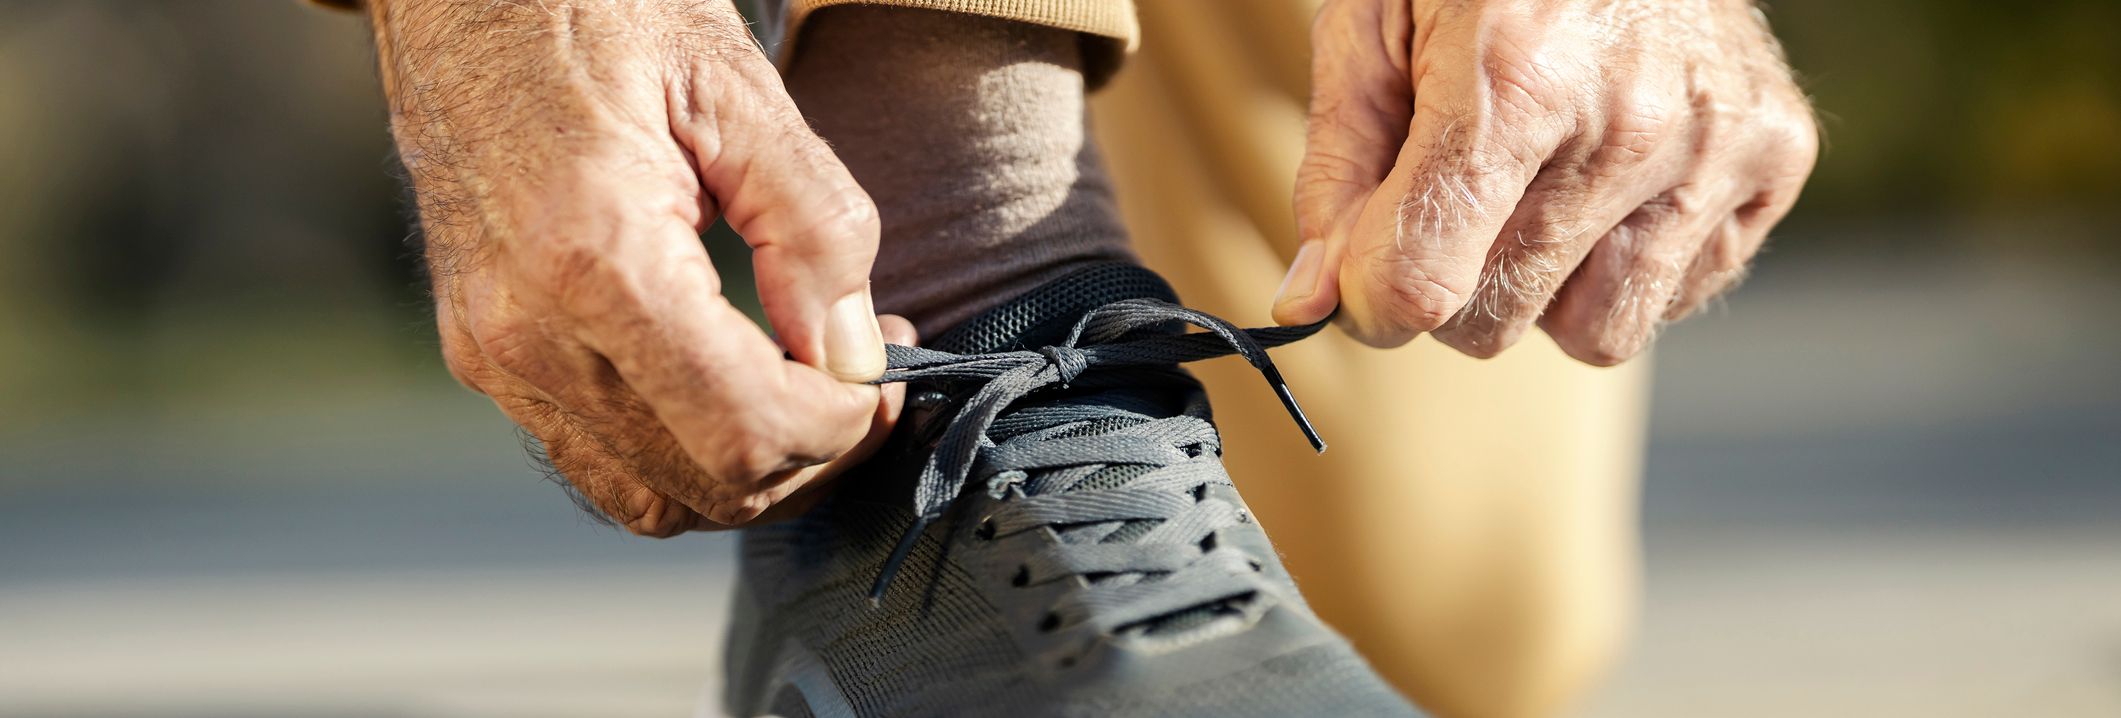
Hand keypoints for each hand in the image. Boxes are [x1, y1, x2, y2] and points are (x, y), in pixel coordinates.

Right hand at [367, 0, 908, 533]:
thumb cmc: (595, 6)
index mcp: (593, 258)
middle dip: (814, 454)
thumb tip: (855, 354)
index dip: (843, 428)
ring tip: (811, 385)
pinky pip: (599, 458)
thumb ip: (813, 227)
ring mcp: (491, 353)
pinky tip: (738, 381)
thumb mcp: (737, 88)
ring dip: (753, 466)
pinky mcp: (482, 352)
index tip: (890, 378)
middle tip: (870, 379)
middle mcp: (525, 330)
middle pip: (707, 484)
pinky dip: (684, 452)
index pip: (746, 429)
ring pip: (652, 496)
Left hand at [1277, 0, 1817, 362]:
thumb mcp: (1372, 22)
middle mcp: (1631, 123)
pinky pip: (1677, 296)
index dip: (1368, 299)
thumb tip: (1313, 301)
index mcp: (1515, 77)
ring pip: (1595, 334)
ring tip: (1537, 189)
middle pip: (1494, 321)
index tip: (1361, 273)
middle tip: (1454, 197)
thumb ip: (1339, 169)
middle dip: (1451, 283)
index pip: (1424, 282)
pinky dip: (1629, 262)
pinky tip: (1611, 177)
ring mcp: (1717, 146)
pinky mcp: (1779, 157)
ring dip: (1546, 290)